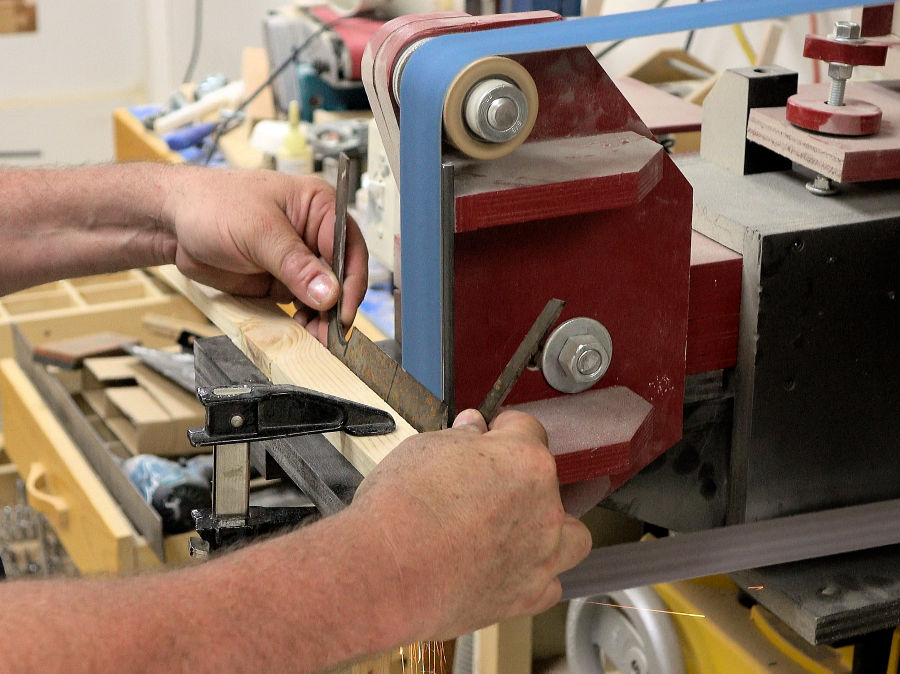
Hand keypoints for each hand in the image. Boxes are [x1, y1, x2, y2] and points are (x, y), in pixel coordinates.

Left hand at [162, 168, 367, 335]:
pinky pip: (302, 305)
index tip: (344, 309)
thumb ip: (296, 265)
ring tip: (317, 337)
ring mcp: (298, 260)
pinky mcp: (282, 281)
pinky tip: (303, 331)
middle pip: (341, 275)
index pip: (348, 247)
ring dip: (323, 317)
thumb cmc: (212, 205)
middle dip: (338, 305)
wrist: (173, 223)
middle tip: (332, 332)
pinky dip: (305, 320)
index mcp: (319, 207)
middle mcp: (314, 234)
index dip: (351, 280)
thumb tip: (329, 293)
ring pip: (325, 295)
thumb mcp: (259, 232)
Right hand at [351, 409, 592, 639]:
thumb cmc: (400, 509)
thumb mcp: (425, 450)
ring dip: (552, 530)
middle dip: (524, 481)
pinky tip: (505, 569)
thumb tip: (472, 430)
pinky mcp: (527, 596)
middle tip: (489, 487)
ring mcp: (541, 554)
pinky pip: (549, 584)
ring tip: (515, 530)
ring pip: (572, 537)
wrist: (384, 571)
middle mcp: (544, 506)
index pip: (529, 429)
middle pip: (551, 483)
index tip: (493, 436)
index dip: (505, 430)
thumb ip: (461, 439)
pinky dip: (534, 576)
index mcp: (524, 460)